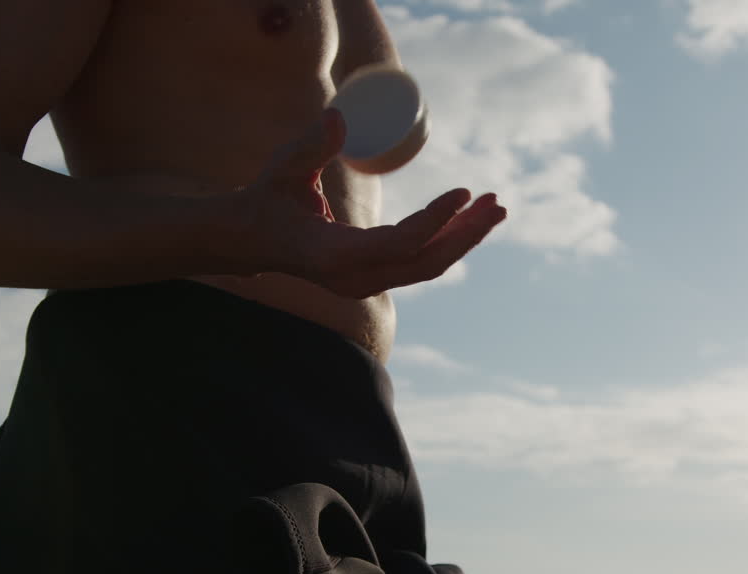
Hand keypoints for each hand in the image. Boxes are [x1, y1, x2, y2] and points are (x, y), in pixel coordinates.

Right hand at [234, 108, 506, 297]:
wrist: (251, 241)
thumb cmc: (266, 200)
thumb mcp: (283, 170)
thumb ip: (311, 146)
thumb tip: (341, 116)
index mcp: (334, 256)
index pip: (399, 244)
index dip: (435, 220)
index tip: (463, 192)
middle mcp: (356, 279)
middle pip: (426, 262)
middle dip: (467, 233)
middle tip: (497, 202)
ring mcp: (366, 283)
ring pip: (429, 265)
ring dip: (465, 237)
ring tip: (494, 207)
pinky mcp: (375, 277)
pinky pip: (420, 262)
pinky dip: (448, 240)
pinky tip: (470, 218)